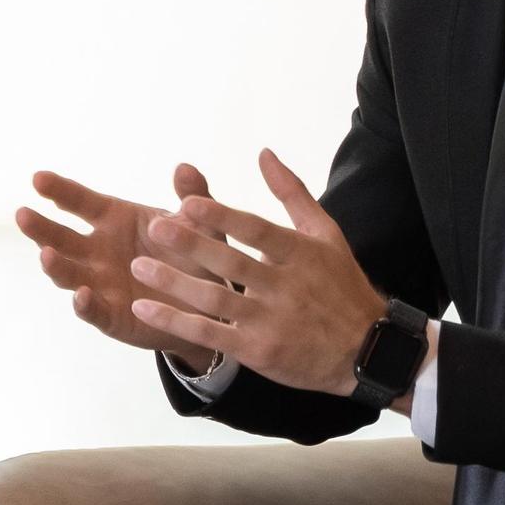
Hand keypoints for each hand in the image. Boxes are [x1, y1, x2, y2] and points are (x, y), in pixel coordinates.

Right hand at [16, 168, 219, 367]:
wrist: (210, 306)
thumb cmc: (196, 257)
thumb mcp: (200, 225)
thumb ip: (194, 197)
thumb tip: (185, 167)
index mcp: (115, 221)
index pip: (80, 202)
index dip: (60, 190)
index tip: (38, 178)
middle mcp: (98, 252)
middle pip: (61, 238)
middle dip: (41, 228)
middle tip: (22, 214)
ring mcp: (100, 284)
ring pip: (68, 274)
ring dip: (55, 266)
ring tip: (46, 255)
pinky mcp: (110, 315)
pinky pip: (92, 310)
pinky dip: (84, 304)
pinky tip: (82, 295)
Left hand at [128, 151, 389, 395]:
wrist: (366, 350)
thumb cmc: (341, 286)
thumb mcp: (326, 234)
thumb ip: (291, 192)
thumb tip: (263, 153)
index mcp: (300, 253)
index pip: (256, 230)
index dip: (222, 217)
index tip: (187, 202)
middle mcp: (285, 286)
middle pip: (232, 263)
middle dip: (191, 245)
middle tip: (154, 227)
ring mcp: (271, 321)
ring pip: (215, 299)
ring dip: (174, 283)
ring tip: (138, 267)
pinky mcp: (258, 351)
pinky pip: (210, 335)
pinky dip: (176, 322)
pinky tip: (145, 309)